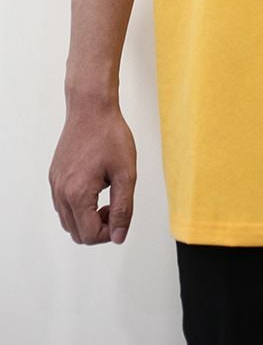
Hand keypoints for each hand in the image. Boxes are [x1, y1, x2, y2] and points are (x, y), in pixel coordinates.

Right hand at [49, 98, 136, 245]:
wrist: (91, 108)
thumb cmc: (110, 135)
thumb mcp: (126, 173)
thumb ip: (123, 208)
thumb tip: (119, 236)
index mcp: (77, 194)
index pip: (90, 235)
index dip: (111, 232)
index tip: (122, 213)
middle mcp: (61, 192)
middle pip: (77, 233)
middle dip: (99, 228)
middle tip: (115, 206)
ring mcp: (55, 184)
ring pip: (68, 221)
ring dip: (88, 219)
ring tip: (107, 196)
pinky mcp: (54, 176)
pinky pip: (63, 205)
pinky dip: (78, 206)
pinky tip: (95, 187)